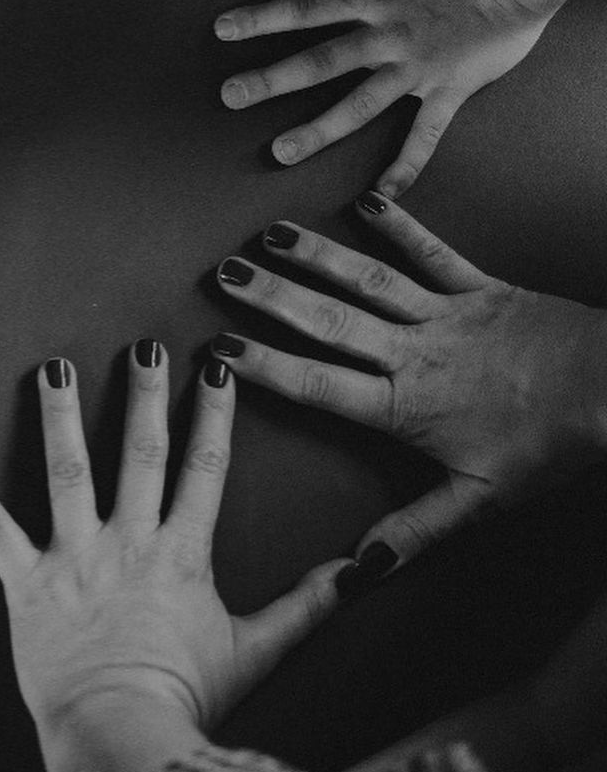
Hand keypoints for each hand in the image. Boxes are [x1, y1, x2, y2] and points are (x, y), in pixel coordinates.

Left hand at [0, 347, 341, 771]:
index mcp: (182, 553)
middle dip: (143, 397)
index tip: (216, 367)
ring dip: (59, 418)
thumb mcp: (257, 651)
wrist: (122, 736)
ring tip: (50, 368)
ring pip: (67, 474)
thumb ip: (306, 606)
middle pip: (140, 455)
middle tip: (142, 349)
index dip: (212, 415)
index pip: (204, 468)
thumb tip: (359, 570)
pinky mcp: (25, 585)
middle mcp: (128, 542)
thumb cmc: (187, 697)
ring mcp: (74, 559)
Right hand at [211, 197, 606, 585]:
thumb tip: (362, 568)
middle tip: (225, 274)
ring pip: (367, 281)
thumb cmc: (550, 444)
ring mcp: (444, 314)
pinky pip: (431, 252)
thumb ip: (416, 528)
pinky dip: (399, 225)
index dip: (266, 368)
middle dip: (272, 298)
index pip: (320, 385)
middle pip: (329, 323)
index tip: (220, 351)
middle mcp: (413, 353)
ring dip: (316, 257)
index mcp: (405, 406)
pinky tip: (365, 204)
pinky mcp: (480, 287)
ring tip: (271, 235)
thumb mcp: (481, 499)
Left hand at [216, 0, 579, 196]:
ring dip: (318, 130)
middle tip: (228, 97)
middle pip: (320, 61)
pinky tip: (381, 198)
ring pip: (359, 105)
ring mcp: (415, 70)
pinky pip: (425, 135)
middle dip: (271, 80)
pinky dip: (406, 166)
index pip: (305, 9)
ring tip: (280, 152)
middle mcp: (387, 38)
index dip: (261, 18)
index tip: (221, 30)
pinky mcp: (447, 91)